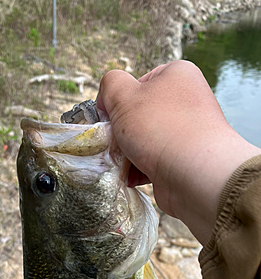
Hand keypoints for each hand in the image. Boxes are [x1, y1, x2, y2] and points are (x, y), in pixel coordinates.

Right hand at [97, 61, 260, 244]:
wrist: (197, 177)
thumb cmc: (161, 129)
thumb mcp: (124, 96)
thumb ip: (110, 85)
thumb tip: (108, 98)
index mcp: (177, 75)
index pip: (137, 83)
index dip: (119, 101)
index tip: (111, 118)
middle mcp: (186, 101)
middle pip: (138, 115)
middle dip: (120, 133)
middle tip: (115, 143)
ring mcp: (187, 132)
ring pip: (143, 141)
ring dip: (127, 154)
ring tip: (124, 164)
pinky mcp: (183, 160)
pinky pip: (152, 161)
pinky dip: (139, 170)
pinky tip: (132, 177)